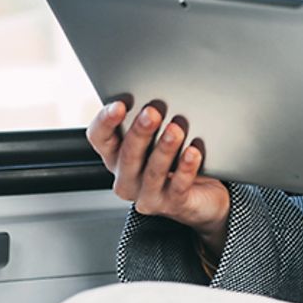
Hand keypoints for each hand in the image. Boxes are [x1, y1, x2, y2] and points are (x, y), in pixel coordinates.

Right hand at [86, 101, 230, 253]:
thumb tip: (155, 97)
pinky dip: (185, 168)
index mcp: (117, 156)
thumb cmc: (175, 161)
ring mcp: (148, 195)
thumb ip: (151, 121)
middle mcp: (127, 178)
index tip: (120, 104)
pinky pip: (178, 186)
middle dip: (140, 132)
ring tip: (175, 129)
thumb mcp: (157, 138)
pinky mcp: (173, 205)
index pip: (99, 138)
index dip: (106, 121)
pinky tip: (193, 153)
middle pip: (127, 154)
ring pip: (153, 171)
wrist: (203, 197)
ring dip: (164, 148)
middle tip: (152, 112)